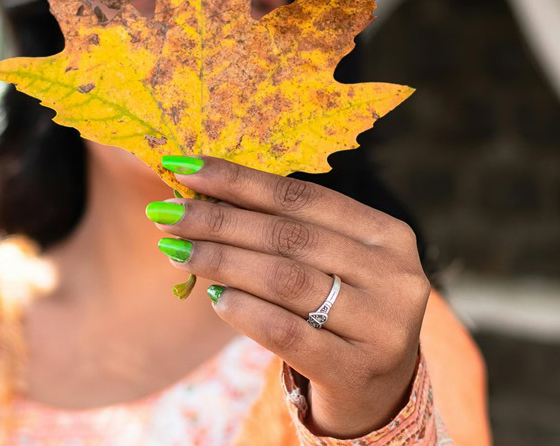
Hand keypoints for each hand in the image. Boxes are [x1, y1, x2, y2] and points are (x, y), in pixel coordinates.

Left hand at [145, 155, 429, 438]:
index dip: (239, 180)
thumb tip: (202, 194)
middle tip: (165, 212)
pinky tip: (213, 297)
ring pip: (285, 280)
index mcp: (387, 235)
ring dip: (222, 260)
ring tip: (176, 249)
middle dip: (218, 220)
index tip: (184, 168)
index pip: (301, 198)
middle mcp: (394, 275)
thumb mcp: (331, 265)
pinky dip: (244, 310)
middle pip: (289, 236)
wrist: (378, 390)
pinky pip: (287, 332)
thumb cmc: (341, 313)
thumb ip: (286, 232)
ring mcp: (382, 325)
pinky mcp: (357, 370)